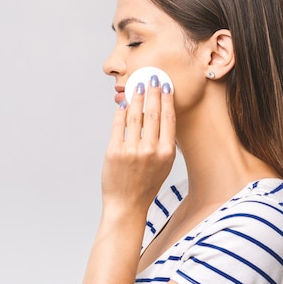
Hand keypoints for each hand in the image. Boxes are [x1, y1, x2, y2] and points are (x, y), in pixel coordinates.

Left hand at [101, 76, 175, 216]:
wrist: (127, 204)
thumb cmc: (146, 185)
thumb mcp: (163, 165)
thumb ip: (163, 142)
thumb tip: (159, 114)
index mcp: (166, 153)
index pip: (168, 118)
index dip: (167, 99)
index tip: (165, 85)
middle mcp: (150, 150)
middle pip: (153, 112)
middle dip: (152, 92)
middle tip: (152, 78)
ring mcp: (131, 150)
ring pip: (135, 115)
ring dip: (136, 97)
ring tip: (137, 86)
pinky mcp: (114, 151)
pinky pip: (118, 125)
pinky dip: (121, 111)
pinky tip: (123, 103)